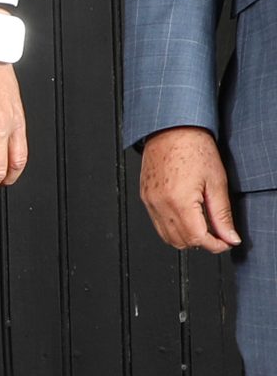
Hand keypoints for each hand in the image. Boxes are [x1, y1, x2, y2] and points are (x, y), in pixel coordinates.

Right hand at [139, 126, 240, 252]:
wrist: (171, 129)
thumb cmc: (193, 148)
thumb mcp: (217, 181)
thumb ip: (222, 214)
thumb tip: (229, 237)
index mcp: (179, 201)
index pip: (197, 238)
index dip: (214, 245)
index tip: (226, 243)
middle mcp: (160, 205)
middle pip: (180, 242)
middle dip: (201, 243)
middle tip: (218, 235)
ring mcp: (150, 203)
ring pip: (167, 237)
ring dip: (186, 238)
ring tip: (204, 226)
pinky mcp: (145, 199)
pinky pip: (158, 225)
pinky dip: (173, 228)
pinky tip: (188, 217)